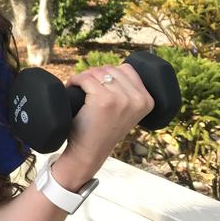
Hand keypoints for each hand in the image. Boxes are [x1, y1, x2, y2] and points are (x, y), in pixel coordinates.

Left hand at [49, 64, 153, 190]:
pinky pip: (85, 78)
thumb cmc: (103, 130)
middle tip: (86, 88)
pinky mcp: (104, 100)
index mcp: (147, 101)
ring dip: (84, 77)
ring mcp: (122, 99)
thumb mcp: (126, 111)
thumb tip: (116, 68)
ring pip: (98, 72)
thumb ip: (128, 92)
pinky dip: (75, 81)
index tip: (100, 85)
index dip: (109, 74)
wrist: (90, 153)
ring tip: (79, 88)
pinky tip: (72, 88)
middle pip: (111, 69)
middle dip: (95, 75)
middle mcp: (138, 99)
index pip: (128, 69)